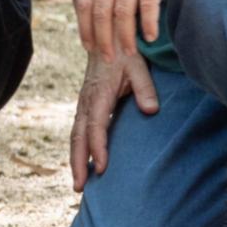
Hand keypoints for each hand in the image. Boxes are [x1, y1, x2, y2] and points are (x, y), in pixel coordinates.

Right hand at [69, 46, 159, 190]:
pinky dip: (78, 149)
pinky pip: (78, 131)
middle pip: (78, 137)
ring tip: (78, 184)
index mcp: (98, 94)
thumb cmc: (124, 54)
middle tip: (80, 187)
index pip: (96, 126)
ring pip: (75, 136)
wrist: (106, 39)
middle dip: (77, 163)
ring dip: (75, 160)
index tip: (102, 168)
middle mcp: (86, 101)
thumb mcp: (138, 67)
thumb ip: (145, 89)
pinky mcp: (85, 105)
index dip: (98, 148)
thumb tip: (151, 111)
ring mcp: (83, 104)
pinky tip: (82, 163)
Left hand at [75, 0, 200, 61]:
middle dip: (102, 38)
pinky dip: (147, 23)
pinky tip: (151, 36)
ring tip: (130, 53)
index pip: (85, 2)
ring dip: (124, 36)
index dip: (84, 26)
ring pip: (122, 11)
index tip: (88, 46)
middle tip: (108, 58)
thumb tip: (106, 4)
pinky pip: (147, 3)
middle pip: (101, 11)